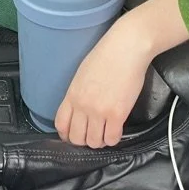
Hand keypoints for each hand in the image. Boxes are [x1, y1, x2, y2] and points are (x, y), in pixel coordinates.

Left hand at [55, 17, 151, 147]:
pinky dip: (113, 138)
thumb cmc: (107, 55)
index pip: (61, 125)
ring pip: (94, 142)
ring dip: (100, 141)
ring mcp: (100, 111)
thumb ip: (78, 94)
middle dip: (84, 140)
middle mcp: (83, 106)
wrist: (127, 47)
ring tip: (105, 132)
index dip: (67, 135)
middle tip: (93, 134)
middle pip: (76, 138)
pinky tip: (116, 130)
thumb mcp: (83, 74)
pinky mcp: (118, 114)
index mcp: (72, 94)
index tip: (73, 135)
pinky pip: (112, 139)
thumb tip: (79, 110)